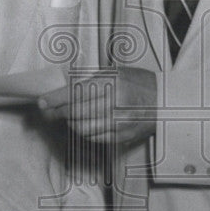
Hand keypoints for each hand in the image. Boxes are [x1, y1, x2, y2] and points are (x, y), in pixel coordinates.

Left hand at [38, 67, 156, 144]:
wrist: (167, 102)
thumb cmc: (141, 83)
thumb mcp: (118, 72)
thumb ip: (93, 80)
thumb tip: (67, 89)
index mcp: (112, 83)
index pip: (75, 92)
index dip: (55, 99)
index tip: (42, 102)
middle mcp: (115, 103)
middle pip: (75, 111)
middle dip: (58, 112)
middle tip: (50, 110)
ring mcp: (119, 122)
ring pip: (82, 127)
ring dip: (71, 123)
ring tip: (69, 117)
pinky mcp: (122, 135)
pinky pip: (94, 138)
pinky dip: (84, 132)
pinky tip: (84, 125)